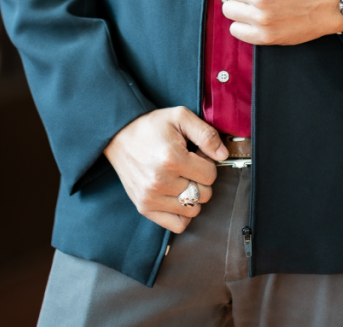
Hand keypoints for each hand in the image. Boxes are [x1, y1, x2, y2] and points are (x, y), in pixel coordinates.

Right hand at [104, 107, 227, 233]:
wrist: (119, 135)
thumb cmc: (151, 126)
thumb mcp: (180, 117)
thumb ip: (206, 134)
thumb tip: (223, 154)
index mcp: (172, 159)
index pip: (210, 175)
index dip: (208, 162)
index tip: (197, 154)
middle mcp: (161, 182)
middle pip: (204, 194)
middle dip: (202, 179)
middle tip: (189, 165)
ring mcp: (152, 198)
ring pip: (193, 210)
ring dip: (193, 195)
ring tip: (182, 178)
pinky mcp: (145, 208)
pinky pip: (177, 225)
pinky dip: (183, 214)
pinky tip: (178, 196)